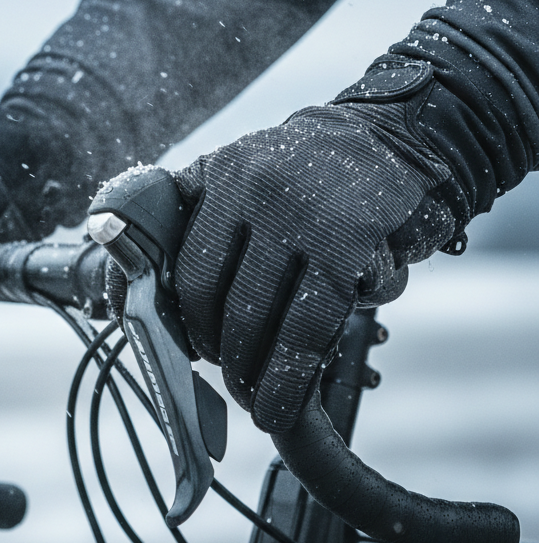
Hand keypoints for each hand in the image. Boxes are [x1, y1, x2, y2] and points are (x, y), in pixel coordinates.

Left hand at [170, 60, 465, 432]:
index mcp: (218, 176)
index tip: (179, 347)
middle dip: (216, 349)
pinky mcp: (348, 245)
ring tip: (256, 403)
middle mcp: (251, 191)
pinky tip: (286, 402)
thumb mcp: (243, 171)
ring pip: (260, 316)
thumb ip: (201, 216)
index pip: (179, 260)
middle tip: (224, 377)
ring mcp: (300, 218)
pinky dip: (293, 375)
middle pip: (213, 294)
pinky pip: (312, 324)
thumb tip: (150, 286)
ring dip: (253, 373)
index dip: (177, 317)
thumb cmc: (306, 172)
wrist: (392, 139)